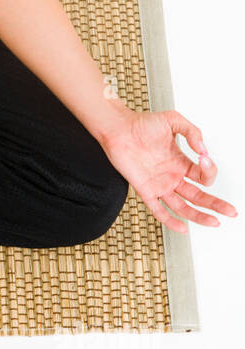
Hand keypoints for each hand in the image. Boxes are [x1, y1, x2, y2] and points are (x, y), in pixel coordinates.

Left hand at [101, 109, 236, 233]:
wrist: (118, 128)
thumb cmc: (141, 124)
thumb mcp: (174, 121)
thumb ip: (193, 132)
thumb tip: (203, 150)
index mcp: (180, 162)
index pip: (203, 176)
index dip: (209, 170)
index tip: (205, 158)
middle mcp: (172, 176)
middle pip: (198, 196)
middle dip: (216, 204)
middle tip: (230, 211)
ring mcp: (159, 185)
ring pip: (183, 206)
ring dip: (199, 215)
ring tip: (214, 222)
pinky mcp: (145, 190)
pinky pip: (158, 210)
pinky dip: (170, 220)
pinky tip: (183, 228)